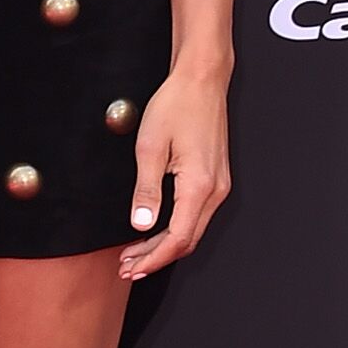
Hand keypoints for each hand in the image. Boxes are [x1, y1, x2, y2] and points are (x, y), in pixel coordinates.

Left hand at [118, 67, 230, 281]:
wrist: (201, 81)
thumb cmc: (176, 105)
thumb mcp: (150, 147)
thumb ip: (146, 190)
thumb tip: (141, 224)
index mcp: (199, 185)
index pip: (178, 238)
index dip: (153, 258)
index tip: (132, 266)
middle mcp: (215, 190)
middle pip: (188, 240)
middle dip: (157, 258)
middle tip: (128, 267)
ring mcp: (218, 185)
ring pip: (193, 230)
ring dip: (165, 246)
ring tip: (137, 254)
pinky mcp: (215, 179)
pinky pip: (196, 215)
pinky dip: (176, 229)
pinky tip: (156, 231)